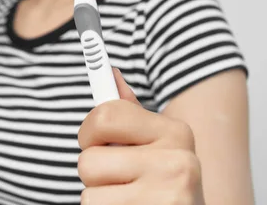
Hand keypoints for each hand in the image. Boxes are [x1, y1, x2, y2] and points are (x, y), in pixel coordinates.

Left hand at [78, 69, 204, 204]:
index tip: (91, 139)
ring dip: (99, 198)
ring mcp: (168, 195)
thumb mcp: (154, 147)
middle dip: (93, 173)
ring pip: (88, 192)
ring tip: (127, 199)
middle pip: (88, 160)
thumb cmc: (162, 185)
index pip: (104, 115)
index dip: (88, 132)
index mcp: (175, 132)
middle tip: (117, 180)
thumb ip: (129, 113)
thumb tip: (110, 72)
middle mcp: (178, 162)